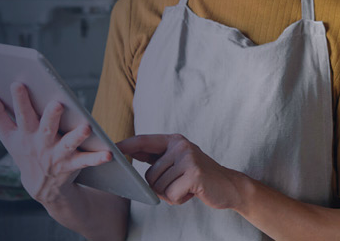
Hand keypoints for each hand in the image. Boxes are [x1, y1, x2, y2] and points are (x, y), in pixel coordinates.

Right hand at [0, 82, 112, 204]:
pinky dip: (96, 158)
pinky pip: (86, 161)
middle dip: (50, 117)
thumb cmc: (26, 152)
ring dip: (76, 137)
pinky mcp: (72, 165)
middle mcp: (41, 144)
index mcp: (26, 134)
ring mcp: (57, 156)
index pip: (20, 115)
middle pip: (45, 128)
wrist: (41, 187)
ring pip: (68, 145)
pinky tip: (108, 154)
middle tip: (56, 104)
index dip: (18, 100)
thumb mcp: (9, 137)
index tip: (18, 83)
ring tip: (86, 127)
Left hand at [117, 134, 243, 208]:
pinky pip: (171, 194)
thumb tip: (130, 151)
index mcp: (174, 140)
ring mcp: (188, 159)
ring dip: (171, 194)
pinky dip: (179, 200)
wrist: (230, 187)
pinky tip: (192, 193)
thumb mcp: (178, 161)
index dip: (126, 146)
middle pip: (149, 175)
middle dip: (161, 187)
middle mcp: (180, 146)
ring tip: (187, 188)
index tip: (110, 148)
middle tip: (180, 185)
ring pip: (159, 187)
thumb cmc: (199, 177)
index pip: (143, 141)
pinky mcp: (194, 174)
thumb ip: (157, 156)